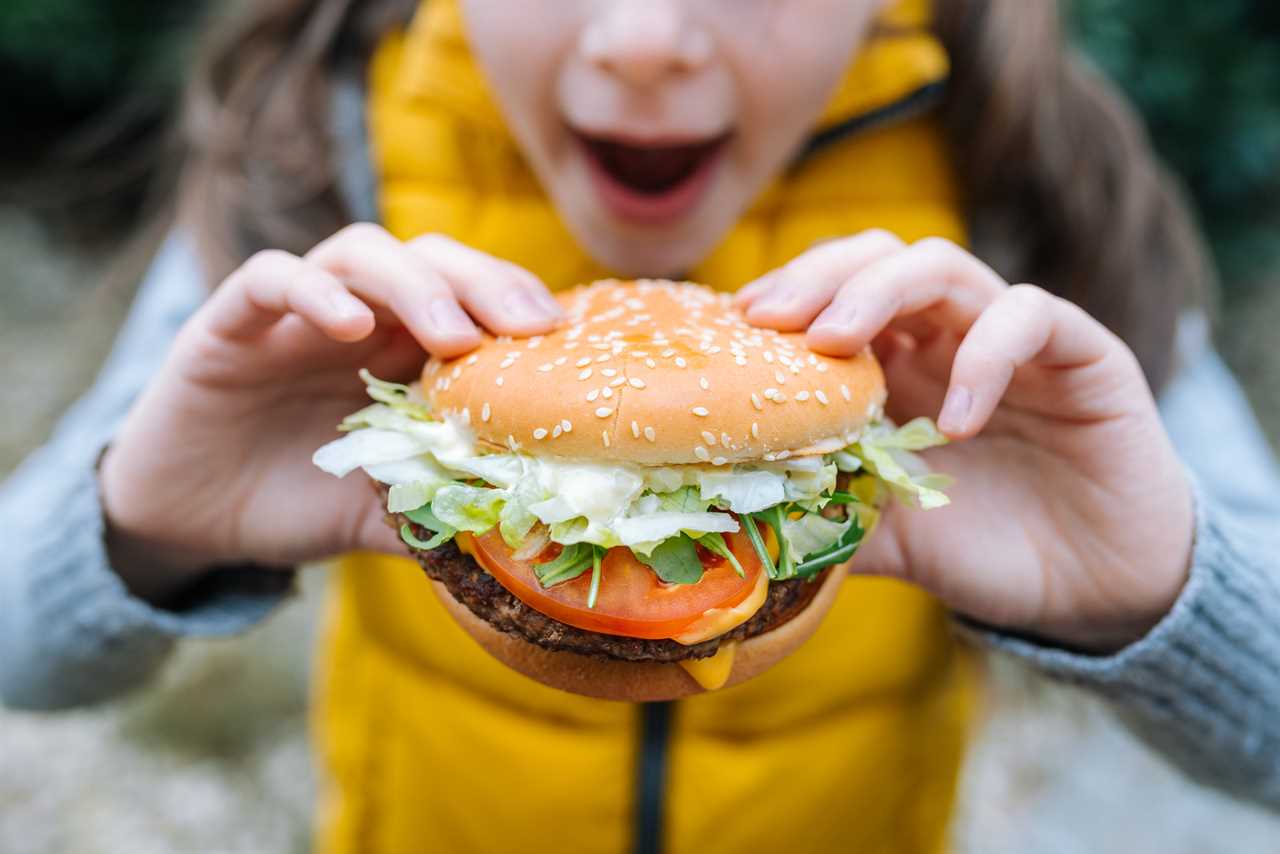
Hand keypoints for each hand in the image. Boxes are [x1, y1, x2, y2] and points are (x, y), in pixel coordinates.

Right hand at [100, 225, 561, 602]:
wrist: (196, 520)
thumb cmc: (302, 502)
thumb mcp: (387, 511)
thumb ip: (445, 510)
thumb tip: (529, 540)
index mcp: (409, 350)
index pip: (476, 296)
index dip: (522, 304)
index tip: (566, 340)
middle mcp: (363, 317)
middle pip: (433, 258)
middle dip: (486, 282)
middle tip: (527, 328)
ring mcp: (297, 312)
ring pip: (361, 252)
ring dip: (415, 284)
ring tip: (451, 336)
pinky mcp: (231, 322)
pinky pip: (271, 279)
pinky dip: (313, 291)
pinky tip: (350, 325)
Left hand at [737, 231, 1192, 651]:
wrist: (1093, 593)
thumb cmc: (982, 550)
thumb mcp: (883, 534)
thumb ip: (822, 513)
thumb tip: (731, 519)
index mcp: (896, 364)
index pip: (834, 291)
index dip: (785, 293)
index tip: (735, 324)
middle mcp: (947, 337)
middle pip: (878, 257)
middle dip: (818, 278)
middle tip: (772, 320)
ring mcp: (1012, 338)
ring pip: (942, 265)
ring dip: (879, 293)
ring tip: (834, 344)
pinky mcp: (1083, 354)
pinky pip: (1029, 318)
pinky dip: (984, 355)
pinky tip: (956, 421)